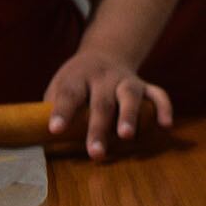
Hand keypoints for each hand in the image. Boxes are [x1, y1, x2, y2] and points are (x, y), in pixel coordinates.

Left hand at [44, 50, 172, 161]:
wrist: (105, 53)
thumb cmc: (76, 82)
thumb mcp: (58, 87)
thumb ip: (52, 109)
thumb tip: (39, 143)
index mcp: (77, 78)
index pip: (69, 94)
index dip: (62, 111)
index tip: (55, 129)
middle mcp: (103, 77)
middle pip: (101, 102)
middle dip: (98, 128)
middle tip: (95, 152)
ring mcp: (126, 80)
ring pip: (130, 95)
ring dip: (130, 115)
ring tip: (126, 136)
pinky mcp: (145, 85)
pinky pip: (158, 94)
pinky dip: (164, 108)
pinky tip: (166, 125)